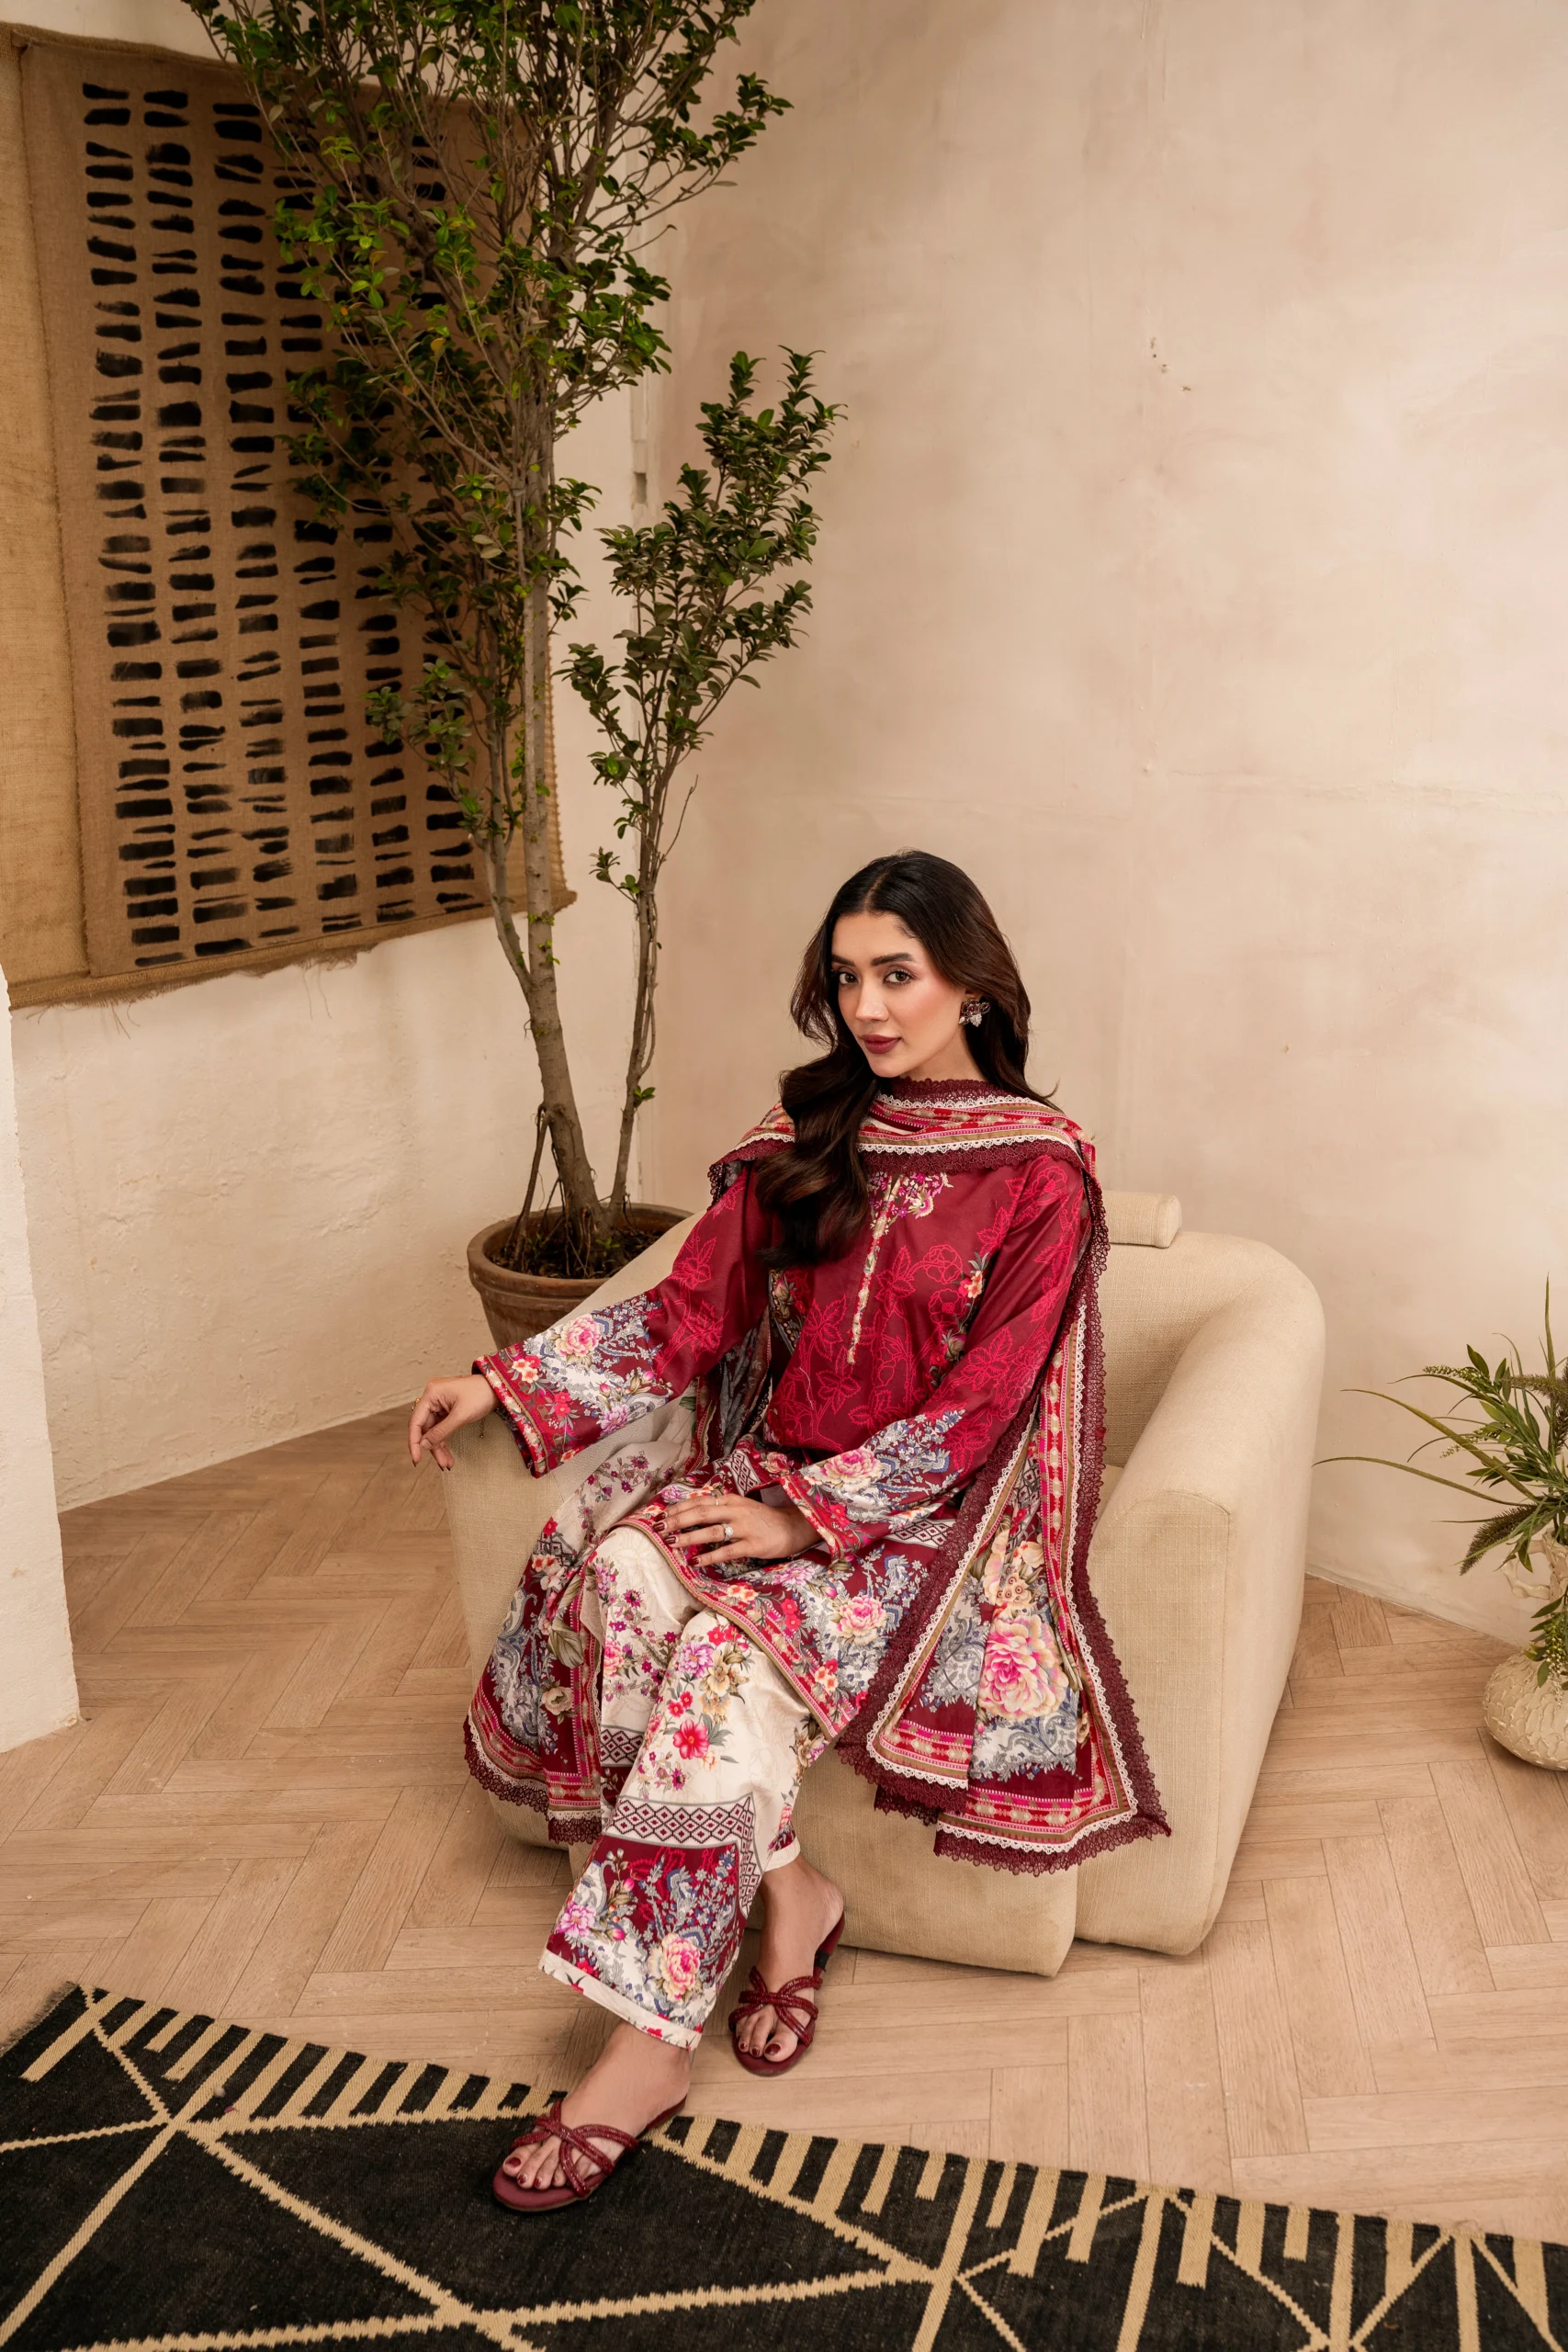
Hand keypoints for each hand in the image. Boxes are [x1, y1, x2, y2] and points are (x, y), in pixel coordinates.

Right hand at [409, 1373, 495, 1470]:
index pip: (416, 1422)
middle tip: (442, 1464)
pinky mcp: (448, 1409)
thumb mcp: (461, 1416)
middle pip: (426, 1428)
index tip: (417, 1459)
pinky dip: (445, 1441)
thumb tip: (424, 1445)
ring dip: (440, 1447)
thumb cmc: (482, 1395)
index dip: (414, 1442)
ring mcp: (440, 1404)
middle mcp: (432, 1398)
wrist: (499, 1388)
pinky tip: (449, 1455)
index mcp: (431, 1394)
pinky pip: (442, 1428)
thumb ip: (441, 1432)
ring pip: (434, 1431)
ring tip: (448, 1463)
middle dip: (433, 1448)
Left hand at [662, 1491, 817, 1570]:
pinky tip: (696, 1562)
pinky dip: (710, 1556)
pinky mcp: (753, 1545)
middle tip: (659, 1527)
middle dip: (678, 1520)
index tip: (662, 1513)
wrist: (793, 1527)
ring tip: (671, 1542)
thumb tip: (691, 1514)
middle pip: (701, 1513)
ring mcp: (745, 1528)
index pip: (700, 1501)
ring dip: (689, 1537)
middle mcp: (736, 1511)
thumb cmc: (762, 1519)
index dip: (679, 1507)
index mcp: (731, 1500)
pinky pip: (728, 1551)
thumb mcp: (740, 1508)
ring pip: (712, 1531)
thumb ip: (719, 1509)